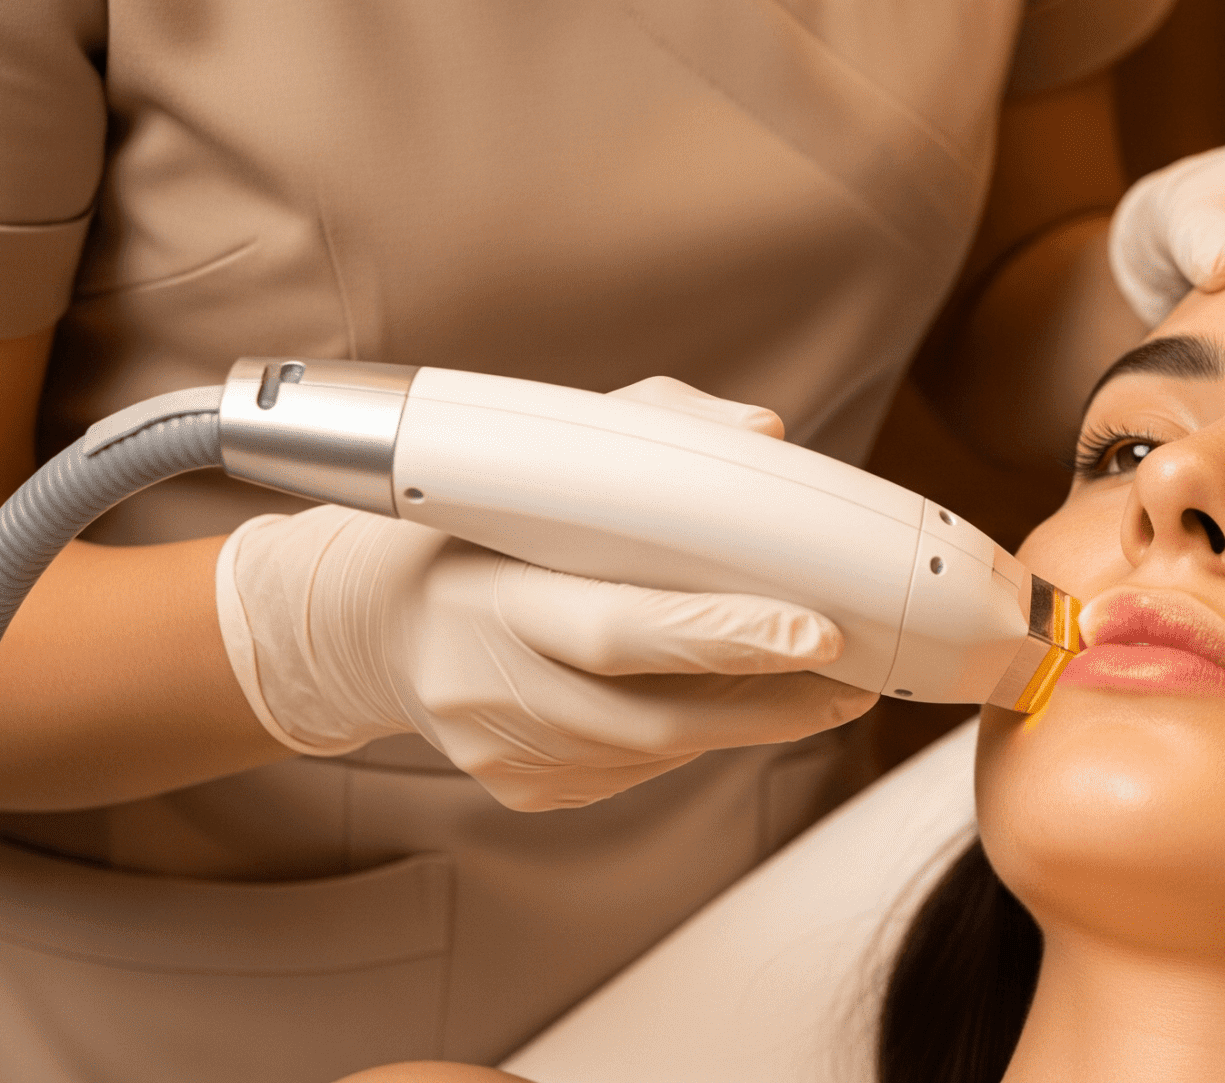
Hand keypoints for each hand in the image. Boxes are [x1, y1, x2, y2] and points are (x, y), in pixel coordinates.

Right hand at [214, 377, 876, 810]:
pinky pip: (635, 771)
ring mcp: (506, 752)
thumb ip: (655, 436)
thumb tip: (763, 433)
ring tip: (820, 689)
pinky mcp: (525, 790)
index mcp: (494, 596)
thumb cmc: (479, 527)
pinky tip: (727, 704)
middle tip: (854, 679)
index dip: (724, 637)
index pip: (621, 628)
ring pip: (656, 751)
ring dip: (747, 723)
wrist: (370, 628)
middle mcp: (493, 688)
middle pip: (652, 714)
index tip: (815, 633)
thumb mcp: (545, 460)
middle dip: (768, 699)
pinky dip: (692, 738)